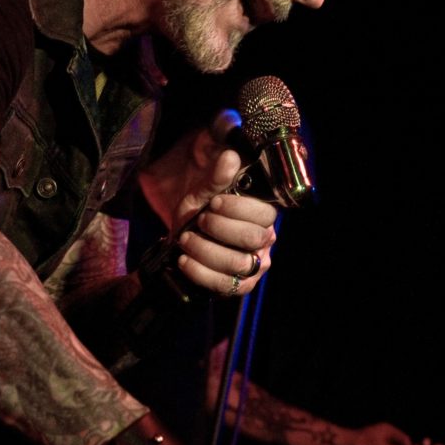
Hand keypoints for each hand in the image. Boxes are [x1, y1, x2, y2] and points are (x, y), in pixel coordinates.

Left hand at [174, 147, 275, 297]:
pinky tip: (185, 259)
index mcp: (262, 217)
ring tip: (185, 240)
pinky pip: (224, 284)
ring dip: (206, 249)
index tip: (213, 203)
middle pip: (253, 238)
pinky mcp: (239, 288)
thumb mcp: (202, 195)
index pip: (265, 213)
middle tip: (199, 220)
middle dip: (220, 228)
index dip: (238, 208)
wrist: (179, 247)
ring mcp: (254, 268)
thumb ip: (216, 178)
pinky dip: (200, 271)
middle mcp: (264, 243)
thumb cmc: (197, 218)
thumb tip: (230, 156)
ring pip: (238, 263)